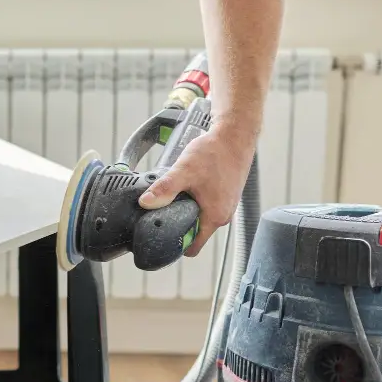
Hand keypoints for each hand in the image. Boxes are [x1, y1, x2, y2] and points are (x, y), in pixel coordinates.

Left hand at [138, 125, 254, 256]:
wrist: (235, 134)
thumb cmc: (215, 152)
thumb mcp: (184, 171)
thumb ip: (165, 189)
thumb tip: (145, 203)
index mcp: (215, 216)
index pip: (193, 247)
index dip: (175, 246)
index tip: (158, 237)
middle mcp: (222, 215)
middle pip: (194, 233)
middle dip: (176, 226)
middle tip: (159, 213)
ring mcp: (225, 205)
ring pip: (198, 218)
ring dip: (184, 211)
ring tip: (171, 198)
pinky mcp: (224, 195)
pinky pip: (205, 206)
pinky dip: (193, 201)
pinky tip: (184, 188)